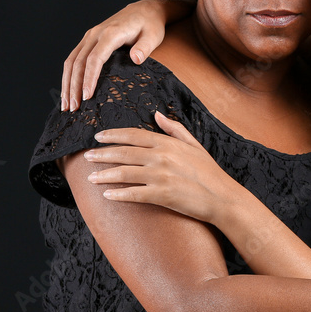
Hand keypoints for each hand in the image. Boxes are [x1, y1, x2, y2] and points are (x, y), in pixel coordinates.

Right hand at [61, 0, 168, 111]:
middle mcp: (95, 34)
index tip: (87, 97)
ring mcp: (90, 36)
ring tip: (67, 105)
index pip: (95, 58)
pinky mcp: (89, 40)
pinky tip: (69, 91)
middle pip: (78, 62)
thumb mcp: (153, 35)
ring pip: (71, 61)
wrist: (144, 10)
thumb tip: (136, 59)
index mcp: (111, 33)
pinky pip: (74, 58)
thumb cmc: (150, 25)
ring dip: (67, 83)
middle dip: (73, 86)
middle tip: (73, 108)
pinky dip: (69, 76)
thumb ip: (145, 48)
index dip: (89, 78)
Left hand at [84, 112, 246, 223]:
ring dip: (105, 175)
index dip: (113, 135)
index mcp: (168, 143)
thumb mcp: (194, 144)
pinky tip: (107, 195)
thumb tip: (157, 114)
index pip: (134, 135)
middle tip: (87, 157)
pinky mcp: (163, 195)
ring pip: (125, 173)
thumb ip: (174, 128)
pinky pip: (134, 194)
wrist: (223, 197)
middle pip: (124, 153)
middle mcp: (162, 157)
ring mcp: (161, 176)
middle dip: (102, 154)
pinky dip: (119, 194)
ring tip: (90, 177)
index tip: (97, 137)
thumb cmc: (209, 172)